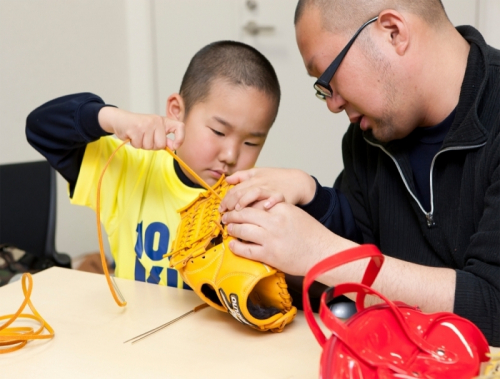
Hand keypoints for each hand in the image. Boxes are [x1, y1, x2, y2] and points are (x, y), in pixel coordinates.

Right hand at [98, 107, 184, 149]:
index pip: (180, 126)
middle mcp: (156, 121)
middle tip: (146, 138)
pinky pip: (139, 145)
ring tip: (139, 136)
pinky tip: (133, 136)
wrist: (121, 120)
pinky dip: (135, 144)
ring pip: (149, 146)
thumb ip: (164, 139)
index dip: (180, 138)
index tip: (175, 146)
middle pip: (161, 144)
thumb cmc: (140, 127)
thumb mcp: (155, 130)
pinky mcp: (135, 129)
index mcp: (164, 121)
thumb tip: (174, 147)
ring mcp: (146, 125)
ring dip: (143, 145)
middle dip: (153, 146)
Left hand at [219, 168, 316, 211]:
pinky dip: (270, 201)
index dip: (226, 199)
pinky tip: (265, 207)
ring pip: (254, 192)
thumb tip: (228, 179)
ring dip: (245, 201)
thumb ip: (242, 176)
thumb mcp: (259, 172)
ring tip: (239, 210)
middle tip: (225, 215)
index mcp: (253, 179)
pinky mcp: (282, 195)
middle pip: (241, 191)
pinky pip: (275, 197)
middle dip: (231, 203)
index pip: (235, 188)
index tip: (221, 209)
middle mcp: (260, 182)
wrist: (297, 181)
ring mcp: (271, 189)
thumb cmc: (277, 179)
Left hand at [222, 202, 355, 275]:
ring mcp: (270, 238)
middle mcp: (274, 221)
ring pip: (242, 230)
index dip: (242, 204)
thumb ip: (278, 209)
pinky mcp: (268, 255)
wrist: (323, 253)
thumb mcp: (296, 214)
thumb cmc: (312, 235)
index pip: (255, 202)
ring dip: (232, 229)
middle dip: (232, 215)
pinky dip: (236, 246)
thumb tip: (261, 209)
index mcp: (281, 208)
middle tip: (226, 216)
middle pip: (244, 214)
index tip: (236, 205)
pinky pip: (246, 250)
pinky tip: (232, 245)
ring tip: (228, 228)